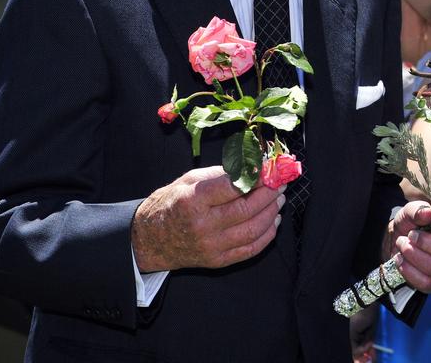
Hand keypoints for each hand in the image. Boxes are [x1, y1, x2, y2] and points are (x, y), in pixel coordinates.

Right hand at [131, 166, 284, 271]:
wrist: (151, 240)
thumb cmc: (171, 204)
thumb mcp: (189, 180)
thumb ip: (220, 174)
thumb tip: (252, 167)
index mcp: (193, 201)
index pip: (233, 187)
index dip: (256, 177)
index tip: (269, 169)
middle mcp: (202, 225)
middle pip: (247, 208)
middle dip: (269, 194)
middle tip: (279, 183)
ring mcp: (211, 246)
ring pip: (253, 229)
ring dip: (272, 212)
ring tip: (279, 199)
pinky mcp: (217, 261)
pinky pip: (250, 250)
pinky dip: (267, 234)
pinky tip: (273, 221)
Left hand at [387, 202, 430, 293]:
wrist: (397, 241)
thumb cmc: (411, 224)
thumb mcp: (410, 212)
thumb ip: (418, 210)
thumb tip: (429, 214)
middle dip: (428, 244)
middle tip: (411, 235)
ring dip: (414, 255)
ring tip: (401, 244)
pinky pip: (428, 283)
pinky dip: (410, 272)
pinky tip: (400, 260)